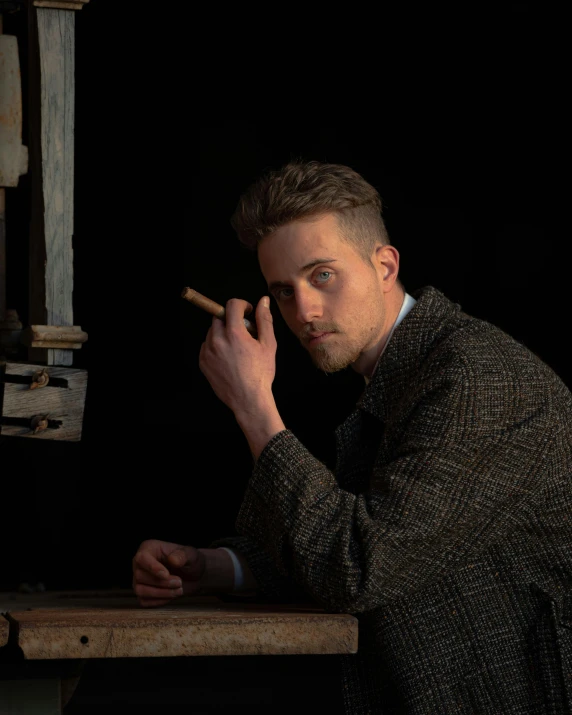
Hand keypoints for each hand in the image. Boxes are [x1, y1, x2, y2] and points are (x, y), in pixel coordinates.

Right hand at [132, 539, 204, 607]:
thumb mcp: (190, 554)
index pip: (142, 558)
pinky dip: (159, 601)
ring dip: (161, 593)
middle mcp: (140, 564)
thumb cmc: (189, 560)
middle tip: (179, 582)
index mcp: (149, 548)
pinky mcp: (143, 593)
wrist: (194, 575)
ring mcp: (139, 580)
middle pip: (140, 576)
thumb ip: (182, 555)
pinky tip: (171, 595)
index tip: (166, 575)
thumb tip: (172, 560)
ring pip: (140, 590)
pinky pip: (144, 601)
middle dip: (162, 582)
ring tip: (178, 590)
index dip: (152, 568)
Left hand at [199, 296, 276, 418]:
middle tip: (244, 334)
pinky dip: (216, 346)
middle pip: (220, 317)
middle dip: (232, 320)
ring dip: (223, 333)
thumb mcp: (268, 344)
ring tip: (236, 349)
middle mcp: (217, 340)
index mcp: (234, 333)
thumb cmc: (260, 373)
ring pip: (212, 331)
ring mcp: (207, 351)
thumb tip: (263, 301)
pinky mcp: (203, 362)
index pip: (231, 305)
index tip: (247, 313)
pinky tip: (229, 358)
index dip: (242, 305)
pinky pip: (207, 345)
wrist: (248, 399)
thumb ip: (264, 320)